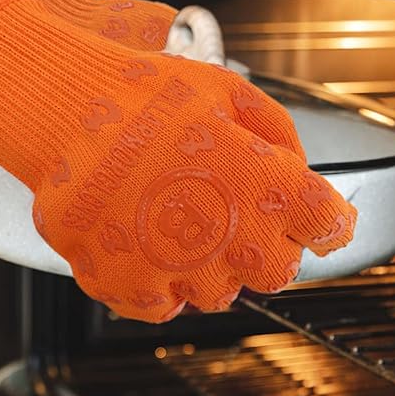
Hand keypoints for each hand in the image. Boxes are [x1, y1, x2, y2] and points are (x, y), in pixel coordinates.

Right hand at [0, 0, 356, 322]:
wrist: (67, 112)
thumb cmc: (143, 95)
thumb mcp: (226, 89)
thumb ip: (276, 134)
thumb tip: (295, 170)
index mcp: (263, 186)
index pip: (327, 224)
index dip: (322, 218)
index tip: (314, 216)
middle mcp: (228, 240)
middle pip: (276, 270)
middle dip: (263, 243)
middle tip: (231, 212)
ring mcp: (176, 269)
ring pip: (218, 293)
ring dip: (208, 264)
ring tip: (175, 221)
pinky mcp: (127, 286)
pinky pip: (162, 306)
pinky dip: (159, 282)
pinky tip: (143, 244)